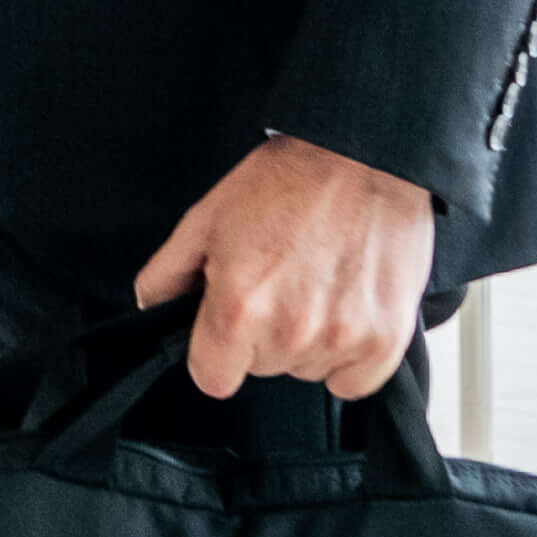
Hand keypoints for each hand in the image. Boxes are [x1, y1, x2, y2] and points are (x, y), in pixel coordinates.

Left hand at [131, 139, 441, 400]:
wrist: (362, 154)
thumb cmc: (285, 180)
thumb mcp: (206, 217)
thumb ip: (167, 274)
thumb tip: (151, 309)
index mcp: (237, 309)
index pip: (212, 378)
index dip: (216, 350)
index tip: (229, 323)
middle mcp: (289, 333)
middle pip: (262, 370)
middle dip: (263, 336)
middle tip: (281, 281)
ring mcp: (342, 339)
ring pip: (308, 371)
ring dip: (308, 341)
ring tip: (318, 282)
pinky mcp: (386, 339)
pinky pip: (355, 382)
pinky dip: (351, 357)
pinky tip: (347, 309)